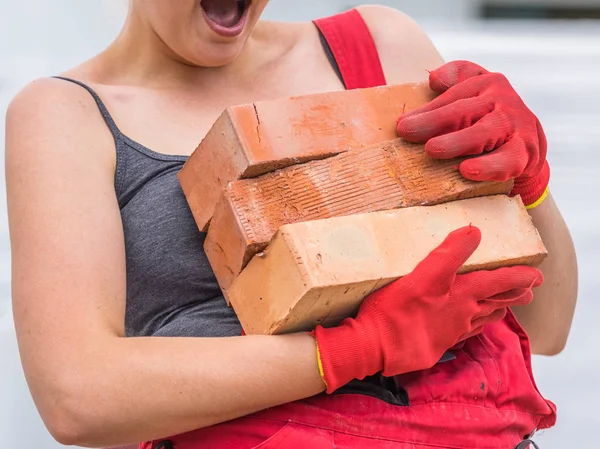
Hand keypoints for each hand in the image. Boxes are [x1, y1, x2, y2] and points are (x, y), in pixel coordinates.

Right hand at [312, 226, 541, 392]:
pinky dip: (475, 325)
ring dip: (497, 310)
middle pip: (497, 303)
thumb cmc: (396, 309)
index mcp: (463, 294)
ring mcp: (451, 332)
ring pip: (483, 320)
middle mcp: (463, 314)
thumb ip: (451, 253)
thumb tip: (474, 232)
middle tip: (528, 290)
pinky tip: (468, 325)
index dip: (519, 276)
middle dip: (514, 295)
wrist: (374, 346)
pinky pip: (466, 333)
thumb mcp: (423, 274)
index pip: (500, 282)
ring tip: (503, 306)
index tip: (537, 276)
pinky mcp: (437, 344)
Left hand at [396, 60, 549, 207]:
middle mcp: (504, 101)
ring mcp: (517, 126)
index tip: (401, 125)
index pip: (454, 95)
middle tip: (407, 132)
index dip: (427, 110)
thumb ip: (455, 79)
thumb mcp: (475, 94)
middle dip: (433, 122)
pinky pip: (507, 161)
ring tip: (432, 149)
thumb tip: (433, 79)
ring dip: (457, 142)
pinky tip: (467, 171)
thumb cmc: (488, 118)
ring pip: (485, 133)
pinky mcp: (525, 153)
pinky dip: (488, 167)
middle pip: (464, 110)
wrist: (528, 146)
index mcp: (488, 84)